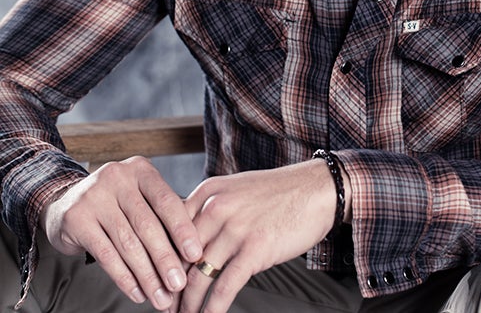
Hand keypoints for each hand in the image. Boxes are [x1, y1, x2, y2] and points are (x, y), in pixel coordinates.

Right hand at [40, 156, 202, 309]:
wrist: (66, 201)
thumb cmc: (117, 203)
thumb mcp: (141, 197)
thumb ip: (163, 216)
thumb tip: (194, 252)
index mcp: (140, 169)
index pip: (166, 200)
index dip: (182, 229)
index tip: (196, 255)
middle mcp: (117, 177)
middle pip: (147, 224)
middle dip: (165, 259)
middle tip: (178, 285)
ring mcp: (94, 197)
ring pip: (128, 243)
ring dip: (147, 275)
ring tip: (160, 297)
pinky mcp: (76, 219)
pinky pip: (105, 255)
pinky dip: (125, 278)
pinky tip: (138, 293)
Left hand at [173, 159, 348, 312]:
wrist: (317, 188)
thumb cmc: (278, 193)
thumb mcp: (235, 191)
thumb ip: (210, 211)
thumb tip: (187, 242)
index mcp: (207, 193)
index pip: (169, 232)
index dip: (159, 262)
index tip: (154, 282)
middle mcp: (216, 208)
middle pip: (179, 258)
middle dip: (169, 289)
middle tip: (164, 307)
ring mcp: (235, 228)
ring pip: (198, 276)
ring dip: (187, 305)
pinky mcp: (255, 249)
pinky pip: (224, 287)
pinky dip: (211, 310)